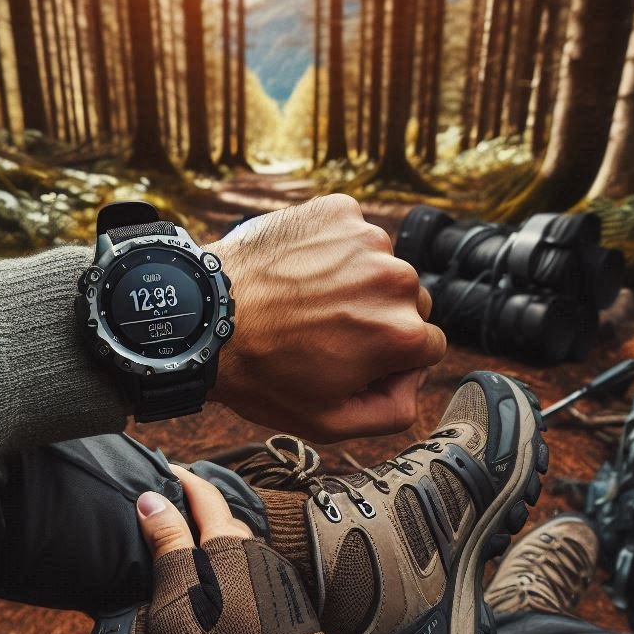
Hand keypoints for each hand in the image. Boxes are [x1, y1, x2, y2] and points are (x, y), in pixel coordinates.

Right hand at [136, 466, 435, 633]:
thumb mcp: (176, 607)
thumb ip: (167, 548)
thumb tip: (151, 498)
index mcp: (230, 548)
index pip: (203, 494)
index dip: (180, 479)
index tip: (158, 470)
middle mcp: (260, 557)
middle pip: (223, 521)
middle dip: (195, 513)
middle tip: (162, 515)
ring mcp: (277, 585)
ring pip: (239, 553)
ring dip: (212, 547)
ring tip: (180, 559)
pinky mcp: (287, 613)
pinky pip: (250, 579)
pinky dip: (228, 576)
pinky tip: (212, 598)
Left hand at [208, 194, 446, 441]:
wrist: (206, 317)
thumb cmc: (263, 374)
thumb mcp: (329, 423)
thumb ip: (391, 413)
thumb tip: (415, 386)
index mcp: (403, 333)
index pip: (427, 347)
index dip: (392, 362)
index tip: (354, 361)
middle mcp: (396, 278)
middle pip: (410, 304)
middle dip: (379, 320)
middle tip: (327, 333)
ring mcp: (367, 238)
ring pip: (382, 267)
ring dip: (357, 283)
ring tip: (308, 302)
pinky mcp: (338, 210)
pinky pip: (353, 234)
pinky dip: (334, 250)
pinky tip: (300, 272)